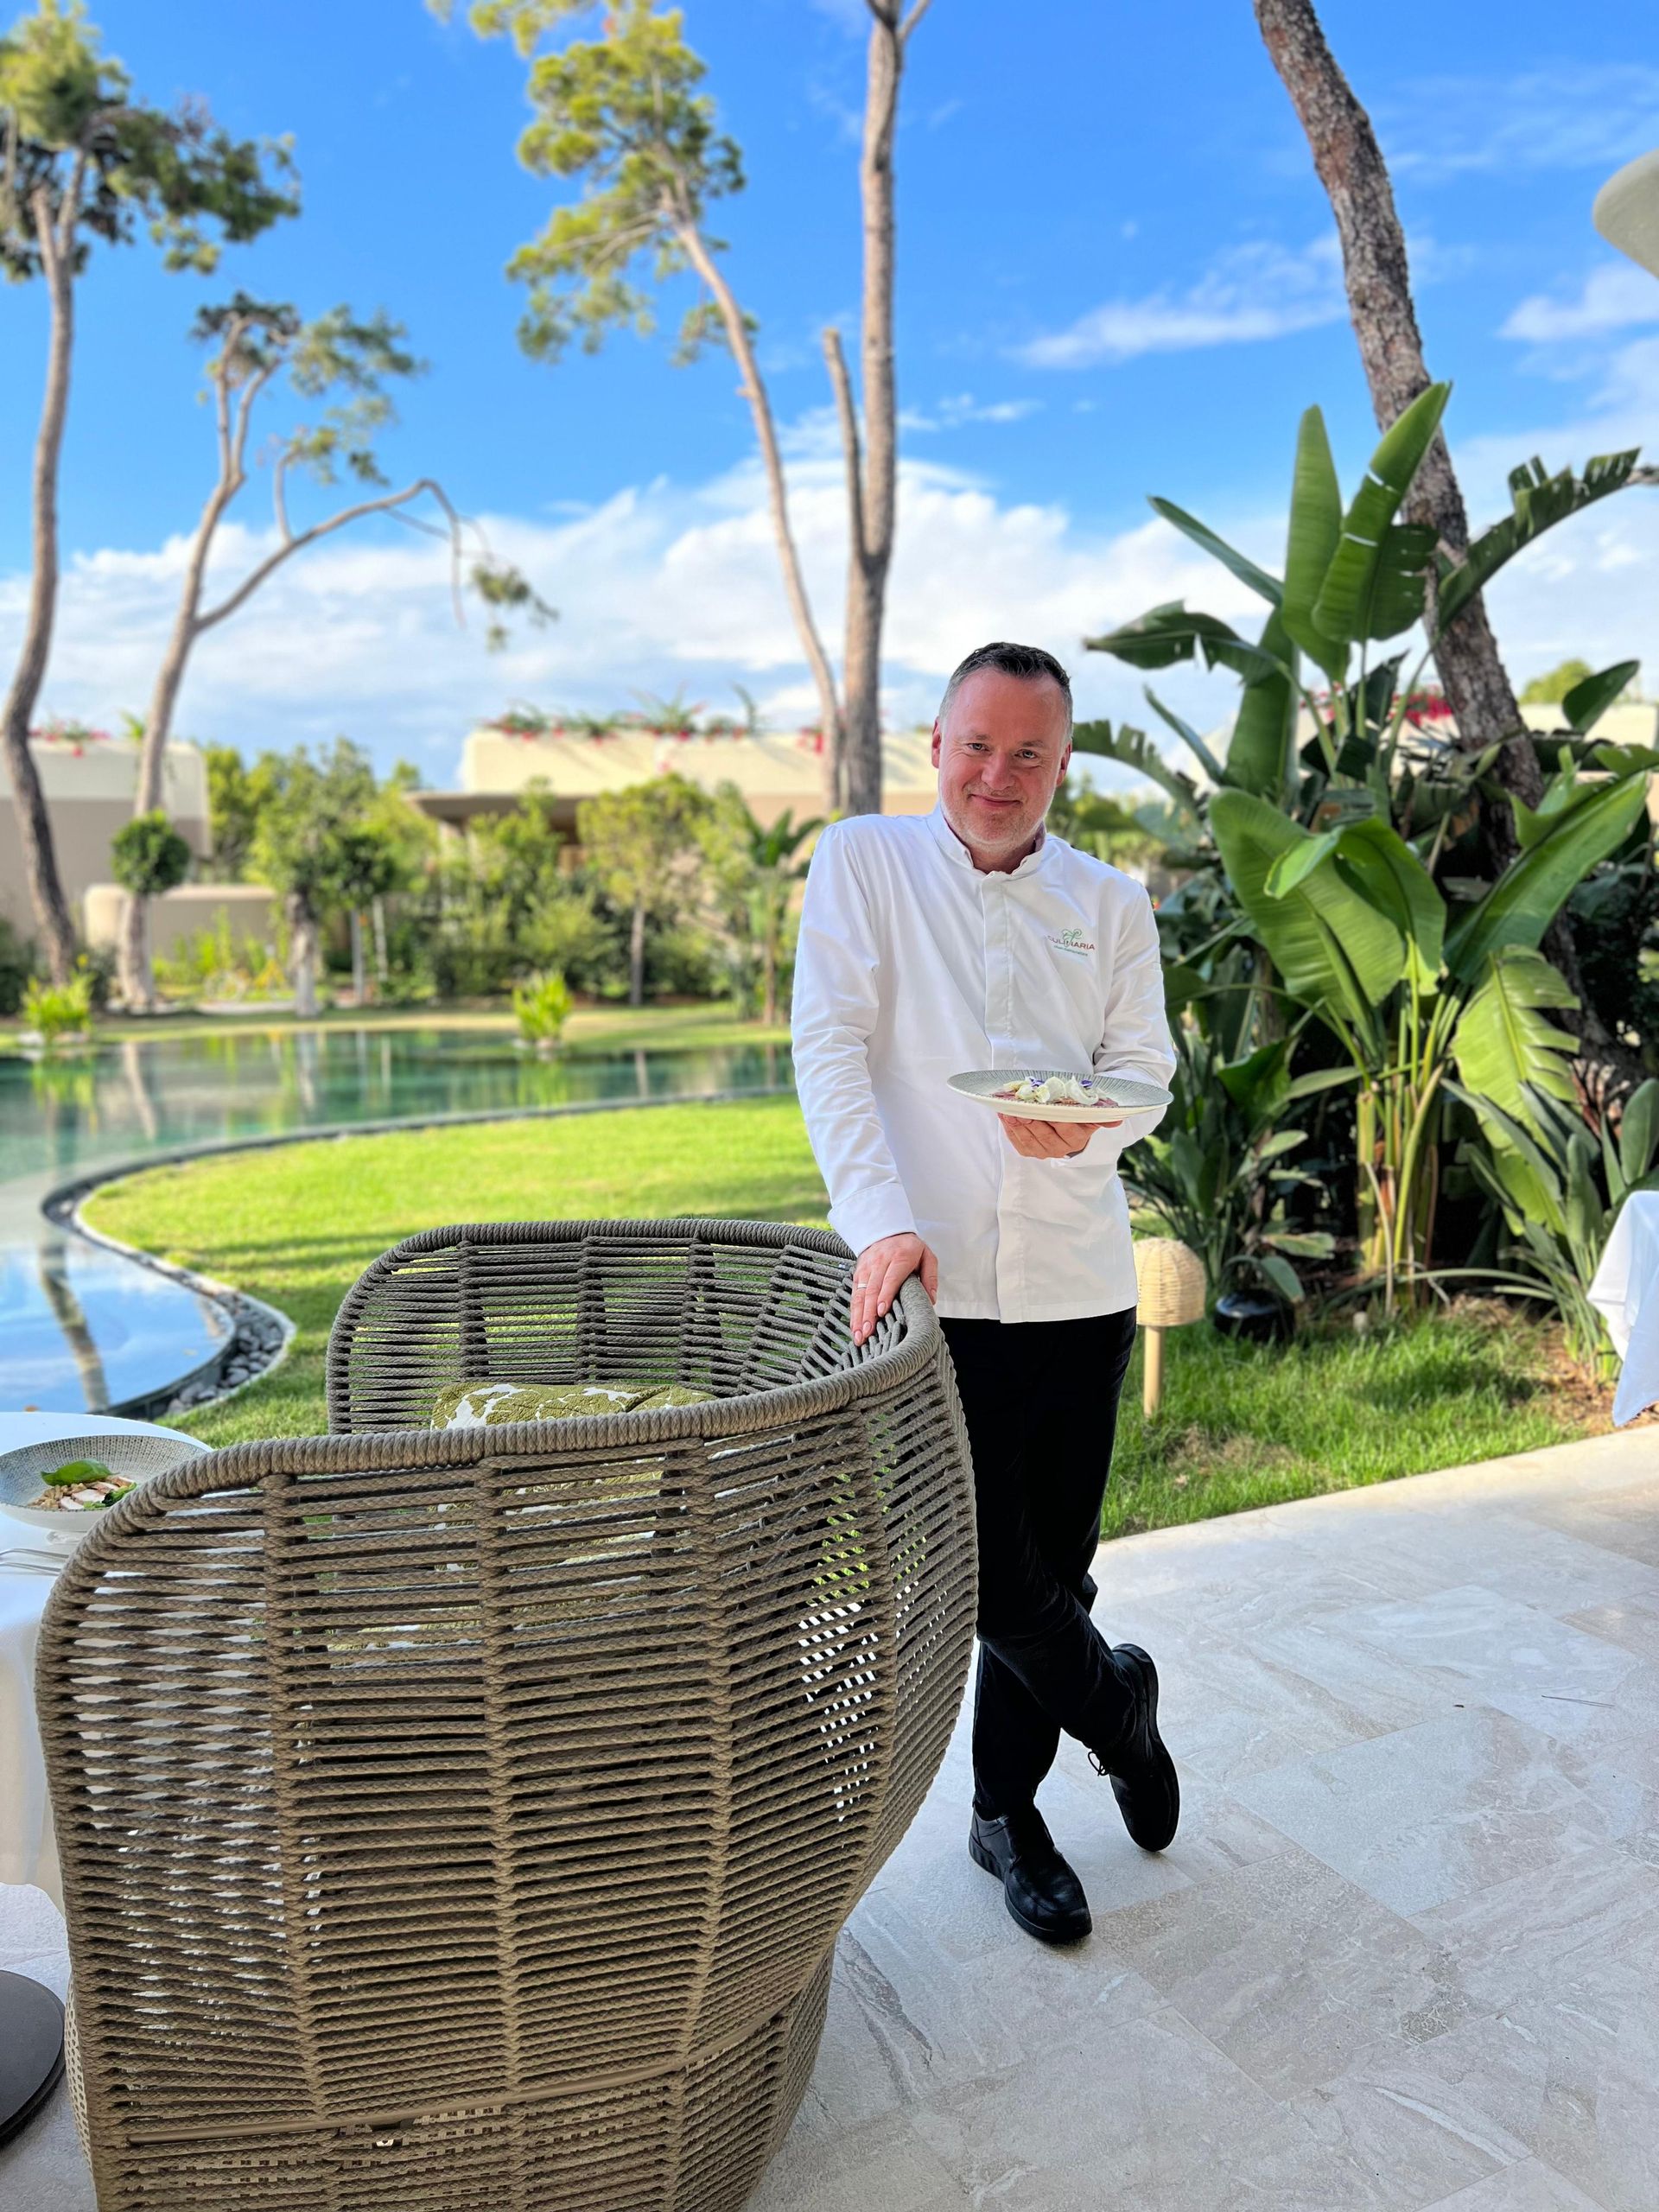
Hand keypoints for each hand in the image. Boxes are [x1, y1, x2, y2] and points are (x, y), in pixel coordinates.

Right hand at [850, 1232, 938, 1345]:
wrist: (887, 1230)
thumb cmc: (909, 1247)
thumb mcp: (926, 1256)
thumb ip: (930, 1277)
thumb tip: (931, 1299)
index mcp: (900, 1258)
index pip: (891, 1278)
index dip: (885, 1295)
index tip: (881, 1311)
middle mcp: (880, 1263)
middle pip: (872, 1289)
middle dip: (869, 1312)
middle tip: (868, 1331)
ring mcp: (867, 1268)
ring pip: (860, 1294)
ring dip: (859, 1316)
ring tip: (859, 1334)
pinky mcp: (858, 1273)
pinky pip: (854, 1294)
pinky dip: (854, 1312)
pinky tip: (855, 1327)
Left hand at [997, 1114, 1119, 1158]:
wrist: (1067, 1124)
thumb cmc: (1076, 1112)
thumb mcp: (1089, 1111)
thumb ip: (1100, 1113)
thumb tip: (1118, 1118)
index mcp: (1078, 1137)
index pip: (1066, 1128)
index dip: (1054, 1118)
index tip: (1044, 1106)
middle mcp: (1062, 1148)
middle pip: (1045, 1135)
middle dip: (1031, 1121)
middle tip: (1019, 1107)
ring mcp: (1044, 1152)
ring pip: (1029, 1140)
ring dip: (1016, 1125)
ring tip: (1007, 1109)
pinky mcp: (1030, 1151)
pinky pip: (1018, 1143)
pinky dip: (1010, 1130)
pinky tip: (1004, 1116)